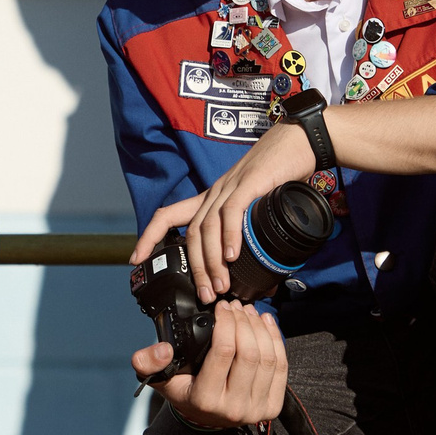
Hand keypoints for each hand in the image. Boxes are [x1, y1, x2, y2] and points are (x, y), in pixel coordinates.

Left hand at [129, 121, 317, 300]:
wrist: (299, 140)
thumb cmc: (279, 174)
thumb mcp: (256, 206)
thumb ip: (249, 229)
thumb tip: (248, 261)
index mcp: (211, 199)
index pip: (169, 215)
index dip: (148, 236)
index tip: (136, 259)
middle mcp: (215, 193)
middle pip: (191, 233)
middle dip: (194, 268)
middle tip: (204, 294)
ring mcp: (230, 187)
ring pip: (208, 227)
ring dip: (211, 261)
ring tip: (220, 285)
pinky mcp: (249, 183)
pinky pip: (232, 213)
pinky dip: (229, 237)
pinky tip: (232, 256)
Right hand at [132, 298, 287, 429]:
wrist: (206, 417)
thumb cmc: (185, 390)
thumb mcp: (159, 378)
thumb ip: (147, 361)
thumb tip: (162, 348)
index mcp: (205, 399)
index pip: (223, 352)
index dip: (226, 323)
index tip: (221, 307)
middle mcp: (233, 408)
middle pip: (249, 354)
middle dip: (244, 322)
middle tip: (235, 306)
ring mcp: (257, 409)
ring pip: (267, 358)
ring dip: (260, 328)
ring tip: (249, 311)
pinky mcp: (272, 407)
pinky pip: (281, 367)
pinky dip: (276, 340)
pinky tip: (266, 322)